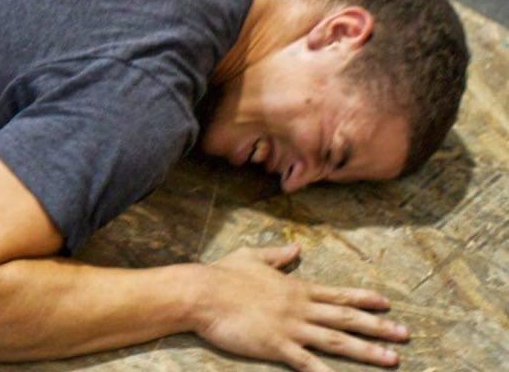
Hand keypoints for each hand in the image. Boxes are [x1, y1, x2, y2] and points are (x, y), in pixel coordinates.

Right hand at [192, 244, 409, 371]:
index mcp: (295, 287)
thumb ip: (277, 254)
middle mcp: (300, 308)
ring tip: (392, 359)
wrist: (203, 292)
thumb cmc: (223, 274)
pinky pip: (308, 363)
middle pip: (346, 319)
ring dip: (367, 351)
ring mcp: (291, 328)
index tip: (387, 303)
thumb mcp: (251, 256)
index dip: (363, 299)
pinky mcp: (278, 346)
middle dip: (378, 327)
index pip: (337, 294)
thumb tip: (297, 248)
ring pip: (337, 341)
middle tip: (405, 334)